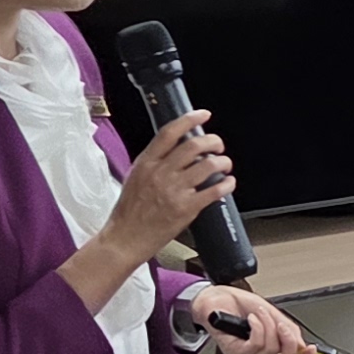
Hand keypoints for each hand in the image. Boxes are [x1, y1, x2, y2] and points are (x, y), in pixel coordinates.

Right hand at [103, 107, 233, 258]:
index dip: (189, 119)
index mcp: (146, 163)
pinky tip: (228, 183)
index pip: (169, 133)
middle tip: (218, 146)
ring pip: (208, 165)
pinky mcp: (186, 208)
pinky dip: (226, 184)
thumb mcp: (135, 178)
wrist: (125, 238)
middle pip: (194, 145)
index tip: (203, 115)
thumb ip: (155, 163)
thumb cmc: (129, 212)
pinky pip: (214, 191)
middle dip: (213, 141)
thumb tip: (177, 150)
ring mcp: (174, 190)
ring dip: (223, 162)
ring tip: (225, 164)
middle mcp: (160, 173)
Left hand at [186, 285, 315, 353]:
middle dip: (290, 343)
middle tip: (284, 326)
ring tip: (259, 314)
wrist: (216, 300)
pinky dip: (257, 327)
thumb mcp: (272, 314)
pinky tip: (251, 320)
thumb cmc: (239, 305)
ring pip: (270, 349)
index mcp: (272, 349)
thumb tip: (302, 345)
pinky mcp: (234, 352)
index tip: (313, 350)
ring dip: (268, 325)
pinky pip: (255, 344)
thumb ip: (288, 330)